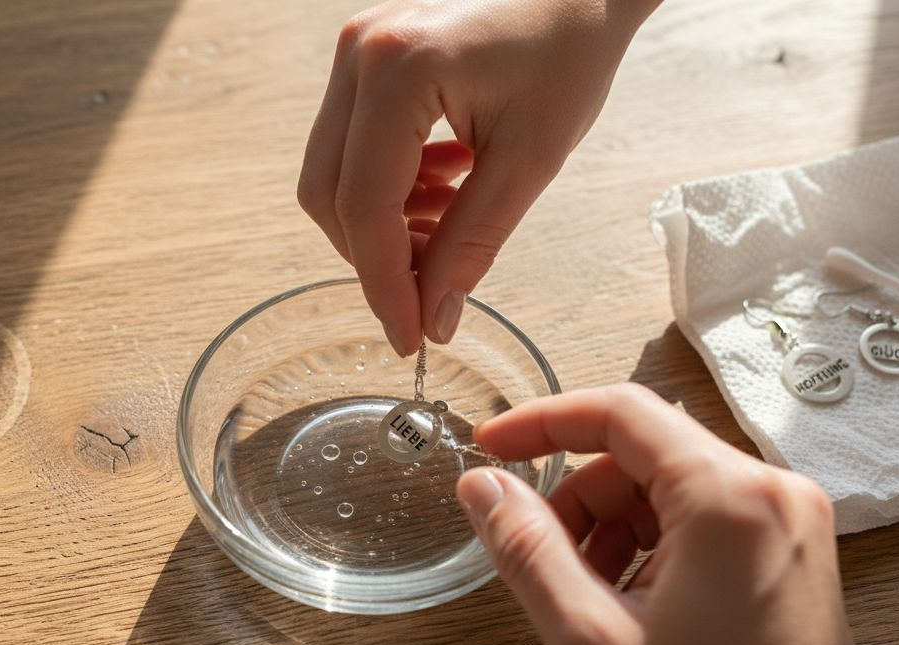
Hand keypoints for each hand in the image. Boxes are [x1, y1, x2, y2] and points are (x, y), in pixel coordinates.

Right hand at [298, 0, 658, 355]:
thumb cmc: (568, 54)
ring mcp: (354, 53)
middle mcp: (359, 55)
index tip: (410, 337)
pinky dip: (387, 189)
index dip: (383, 284)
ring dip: (383, 225)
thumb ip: (472, 244)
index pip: (366, 205)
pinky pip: (350, 148)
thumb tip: (433, 320)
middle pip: (330, 195)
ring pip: (333, 176)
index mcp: (398, 70)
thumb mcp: (528, 161)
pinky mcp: (363, 61)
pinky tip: (443, 191)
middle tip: (429, 296)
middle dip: (375, 259)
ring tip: (449, 229)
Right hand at [455, 385, 896, 644]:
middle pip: (644, 451)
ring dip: (612, 527)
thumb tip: (484, 487)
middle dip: (579, 497)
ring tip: (590, 599)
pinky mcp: (792, 552)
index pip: (621, 412)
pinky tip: (633, 607)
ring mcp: (791, 522)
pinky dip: (652, 547)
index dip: (543, 422)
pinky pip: (703, 519)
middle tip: (540, 556)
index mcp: (730, 498)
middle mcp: (774, 492)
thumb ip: (527, 550)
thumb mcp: (592, 641)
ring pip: (670, 486)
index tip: (492, 446)